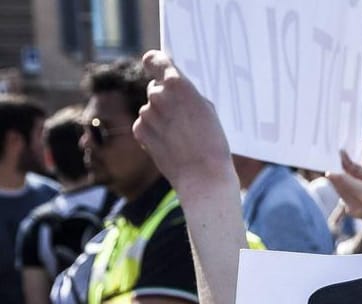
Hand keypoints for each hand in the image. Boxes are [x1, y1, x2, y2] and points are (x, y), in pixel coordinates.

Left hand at [133, 51, 234, 197]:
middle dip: (166, 99)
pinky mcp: (140, 131)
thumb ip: (187, 96)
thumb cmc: (213, 145)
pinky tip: (171, 145)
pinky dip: (155, 133)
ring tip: (181, 137)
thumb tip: (175, 94)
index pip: (155, 60)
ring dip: (161, 118)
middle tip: (183, 117)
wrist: (203, 177)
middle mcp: (157, 95)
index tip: (157, 67)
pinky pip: (145, 125)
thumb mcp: (208, 111)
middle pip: (155, 88)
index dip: (155, 63)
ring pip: (151, 109)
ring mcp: (146, 113)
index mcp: (177, 84)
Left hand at [325, 149, 361, 249]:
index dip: (338, 162)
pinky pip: (349, 195)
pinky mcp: (358, 215)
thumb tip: (343, 161)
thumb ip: (361, 170)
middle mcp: (354, 206)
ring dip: (351, 174)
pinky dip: (354, 184)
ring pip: (343, 188)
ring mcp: (355, 212)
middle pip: (337, 182)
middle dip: (346, 166)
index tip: (345, 150)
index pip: (336, 176)